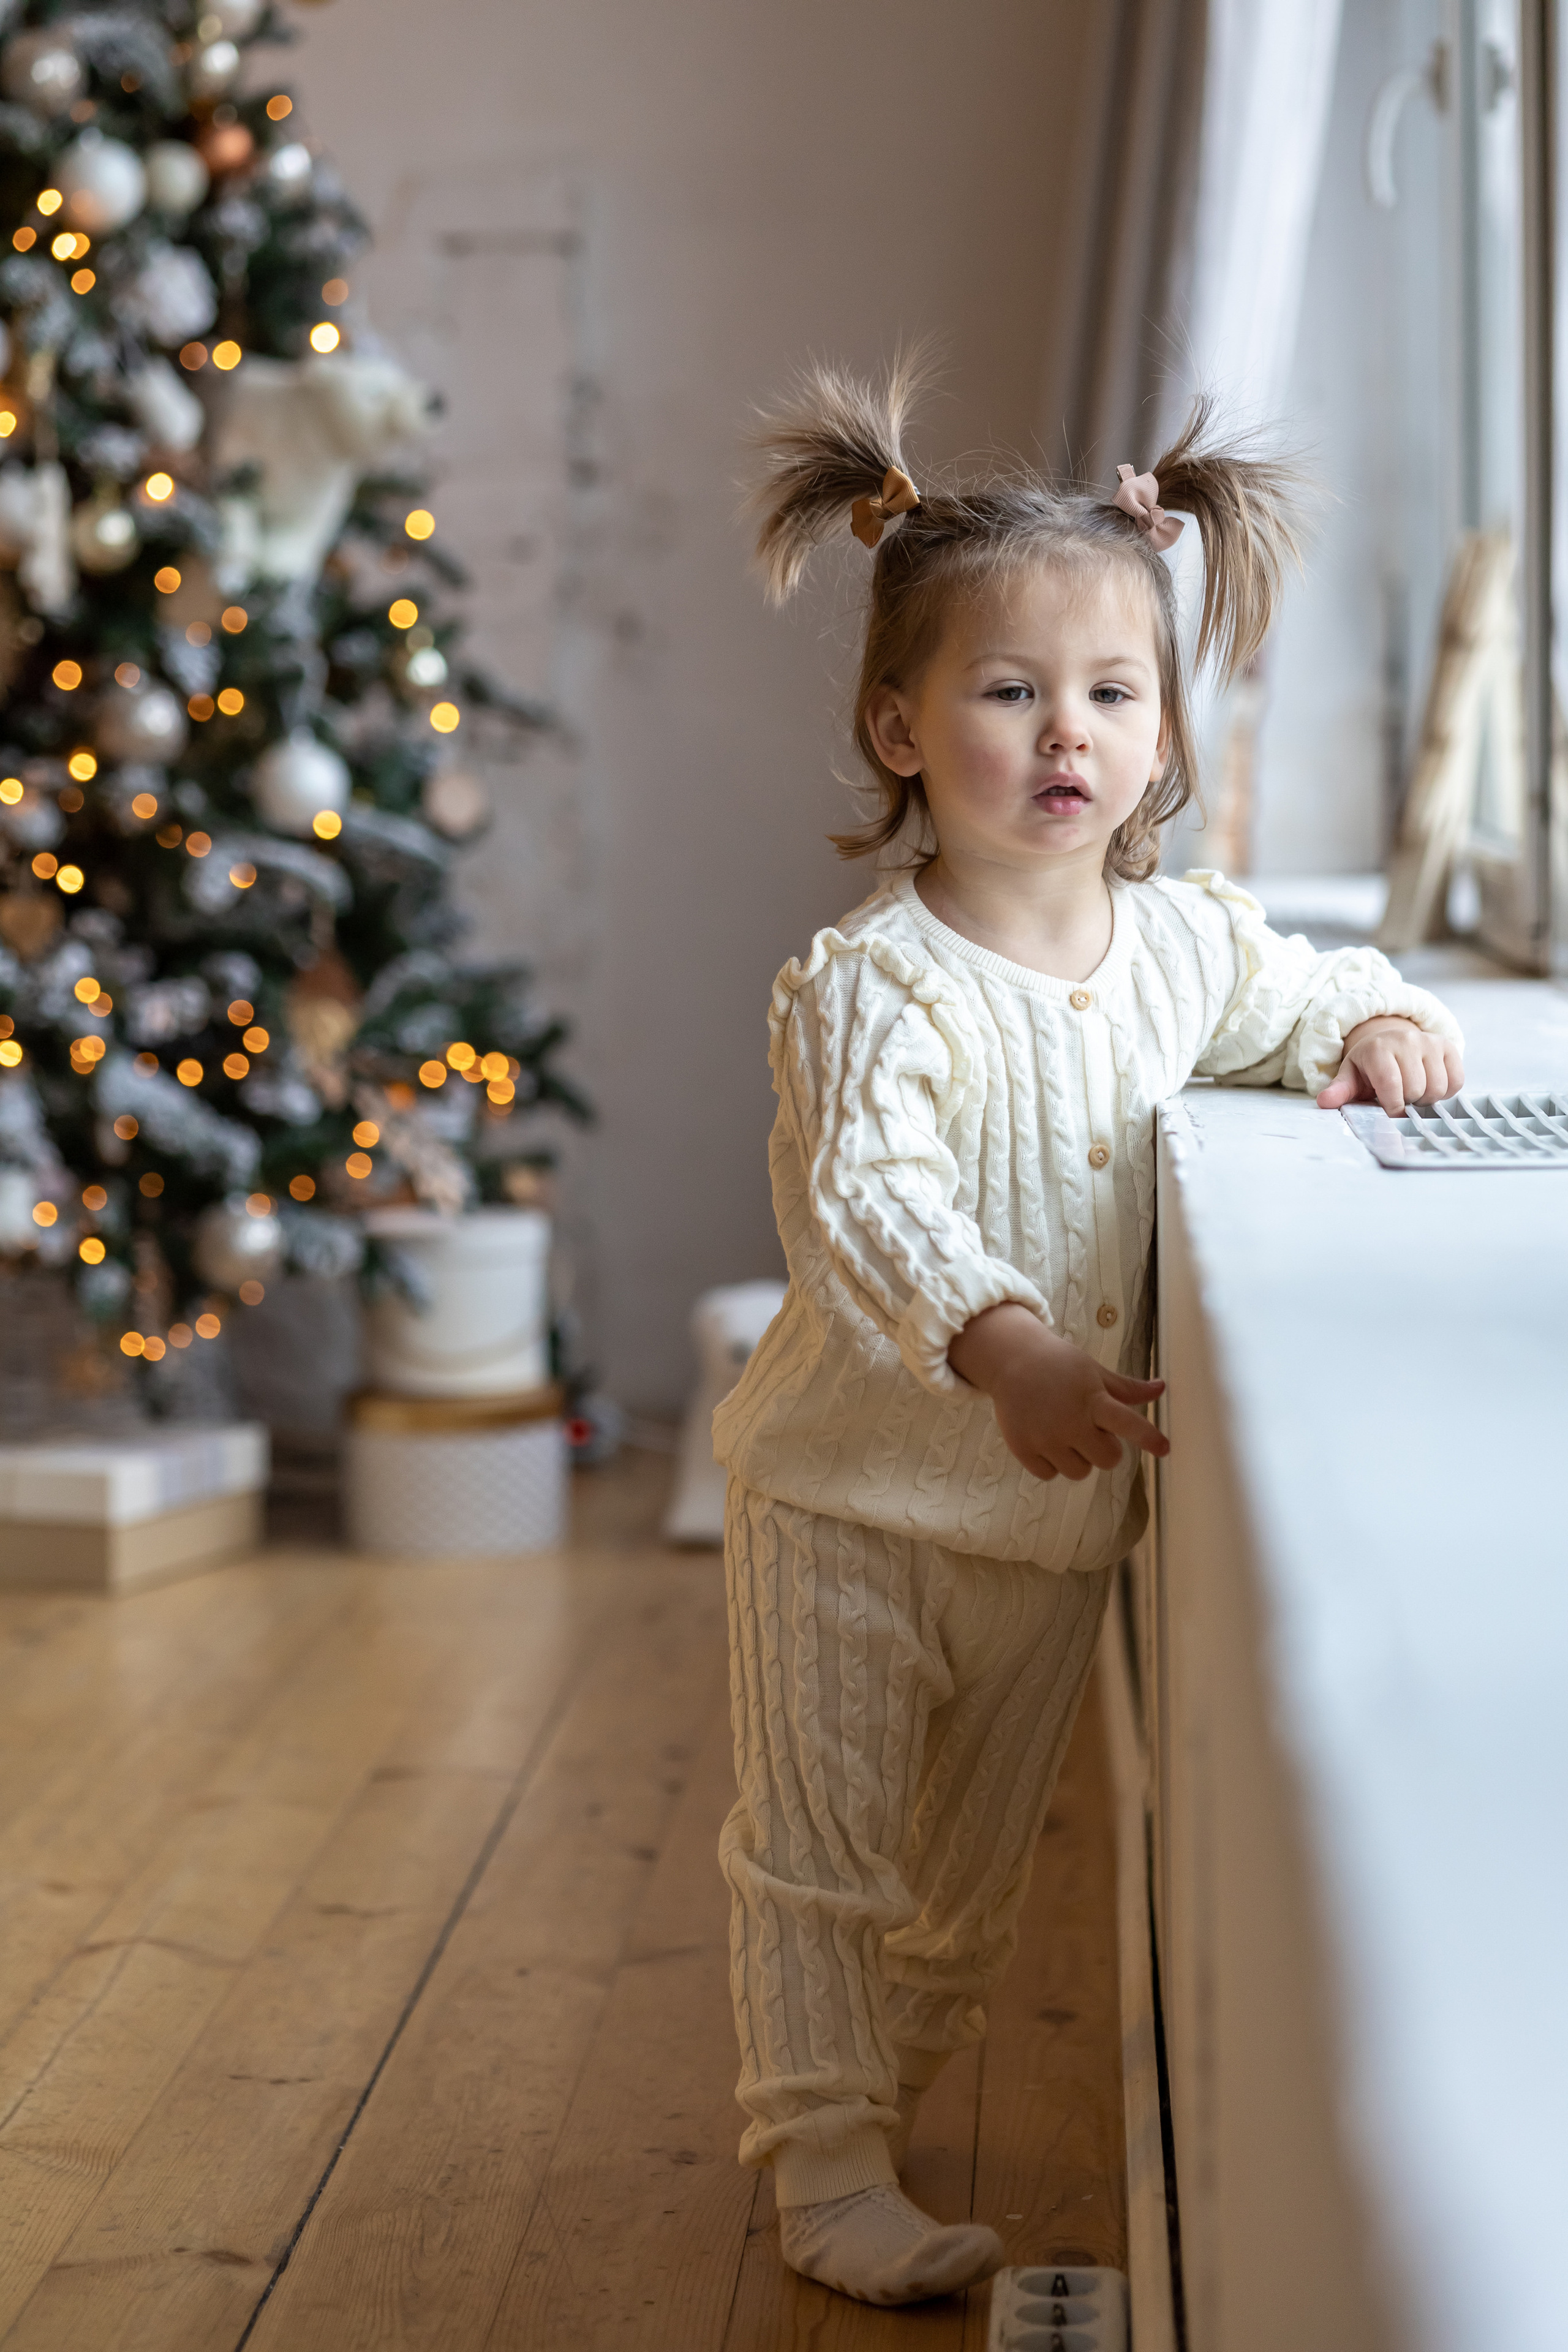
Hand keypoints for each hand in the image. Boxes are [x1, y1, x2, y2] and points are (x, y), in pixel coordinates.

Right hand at [948, 1303, 1167, 1481]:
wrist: (1011, 1360)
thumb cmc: (1060, 1365)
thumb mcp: (1095, 1372)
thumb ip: (1127, 1389)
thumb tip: (1161, 1388)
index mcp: (1093, 1400)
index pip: (1129, 1423)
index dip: (1149, 1437)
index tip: (1165, 1449)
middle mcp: (1071, 1422)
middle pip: (1108, 1460)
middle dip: (1105, 1448)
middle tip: (1089, 1429)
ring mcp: (1046, 1438)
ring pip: (1079, 1472)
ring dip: (1078, 1458)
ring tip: (1064, 1433)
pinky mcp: (1023, 1449)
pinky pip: (1049, 1474)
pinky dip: (1051, 1463)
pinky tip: (1045, 1439)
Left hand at [1316, 1016, 1463, 1114]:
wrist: (1391, 1042)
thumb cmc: (1369, 1066)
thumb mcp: (1351, 1077)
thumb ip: (1340, 1091)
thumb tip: (1325, 1102)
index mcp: (1378, 1049)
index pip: (1393, 1086)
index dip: (1394, 1107)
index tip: (1391, 1113)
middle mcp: (1406, 1040)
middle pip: (1417, 1089)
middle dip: (1409, 1102)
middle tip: (1400, 1097)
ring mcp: (1429, 1041)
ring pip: (1438, 1087)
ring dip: (1427, 1098)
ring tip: (1414, 1092)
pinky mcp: (1448, 1046)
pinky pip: (1456, 1081)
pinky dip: (1446, 1091)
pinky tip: (1431, 1085)